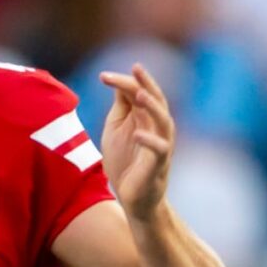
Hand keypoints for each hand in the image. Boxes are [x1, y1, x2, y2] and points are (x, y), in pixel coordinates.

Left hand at [98, 63, 174, 221]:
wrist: (133, 198)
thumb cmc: (125, 161)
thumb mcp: (117, 129)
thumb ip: (121, 107)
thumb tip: (120, 82)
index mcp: (145, 116)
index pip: (138, 92)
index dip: (123, 82)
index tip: (102, 76)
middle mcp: (157, 126)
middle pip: (156, 99)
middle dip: (146, 83)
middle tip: (135, 68)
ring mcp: (161, 144)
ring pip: (163, 120)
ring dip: (152, 106)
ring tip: (139, 94)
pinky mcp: (159, 164)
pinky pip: (159, 149)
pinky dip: (149, 140)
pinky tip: (137, 133)